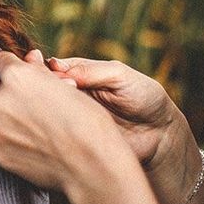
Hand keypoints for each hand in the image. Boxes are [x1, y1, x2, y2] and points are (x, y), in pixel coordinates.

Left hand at [0, 51, 135, 192]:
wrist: (92, 165)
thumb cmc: (85, 122)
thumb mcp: (64, 85)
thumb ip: (38, 69)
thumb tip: (29, 58)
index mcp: (16, 76)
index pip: (1, 61)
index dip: (16, 68)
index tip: (26, 80)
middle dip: (9, 94)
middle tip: (34, 106)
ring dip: (8, 118)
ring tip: (37, 129)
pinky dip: (11, 141)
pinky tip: (34, 145)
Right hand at [46, 56, 184, 170]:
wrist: (161, 134)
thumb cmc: (144, 98)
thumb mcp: (119, 75)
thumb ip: (89, 70)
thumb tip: (54, 66)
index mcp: (78, 74)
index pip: (50, 68)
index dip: (46, 68)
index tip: (55, 71)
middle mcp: (70, 95)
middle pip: (42, 88)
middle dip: (45, 86)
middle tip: (67, 89)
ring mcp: (69, 117)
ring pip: (45, 109)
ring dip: (48, 107)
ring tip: (70, 106)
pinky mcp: (72, 138)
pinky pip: (55, 132)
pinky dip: (52, 128)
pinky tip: (62, 125)